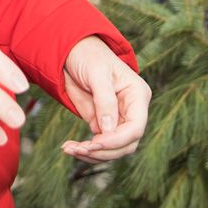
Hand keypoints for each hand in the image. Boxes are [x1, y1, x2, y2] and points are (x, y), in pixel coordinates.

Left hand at [58, 36, 149, 164]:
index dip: (117, 140)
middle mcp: (131, 111)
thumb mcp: (97, 73)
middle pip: (126, 143)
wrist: (72, 53)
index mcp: (137, 96)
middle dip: (103, 151)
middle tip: (79, 149)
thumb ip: (105, 100)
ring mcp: (117, 119)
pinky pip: (99, 145)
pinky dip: (85, 150)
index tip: (95, 142)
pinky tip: (69, 148)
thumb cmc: (89, 56)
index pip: (136, 127)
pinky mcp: (101, 124)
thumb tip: (108, 130)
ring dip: (92, 154)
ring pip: (113, 149)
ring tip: (69, 149)